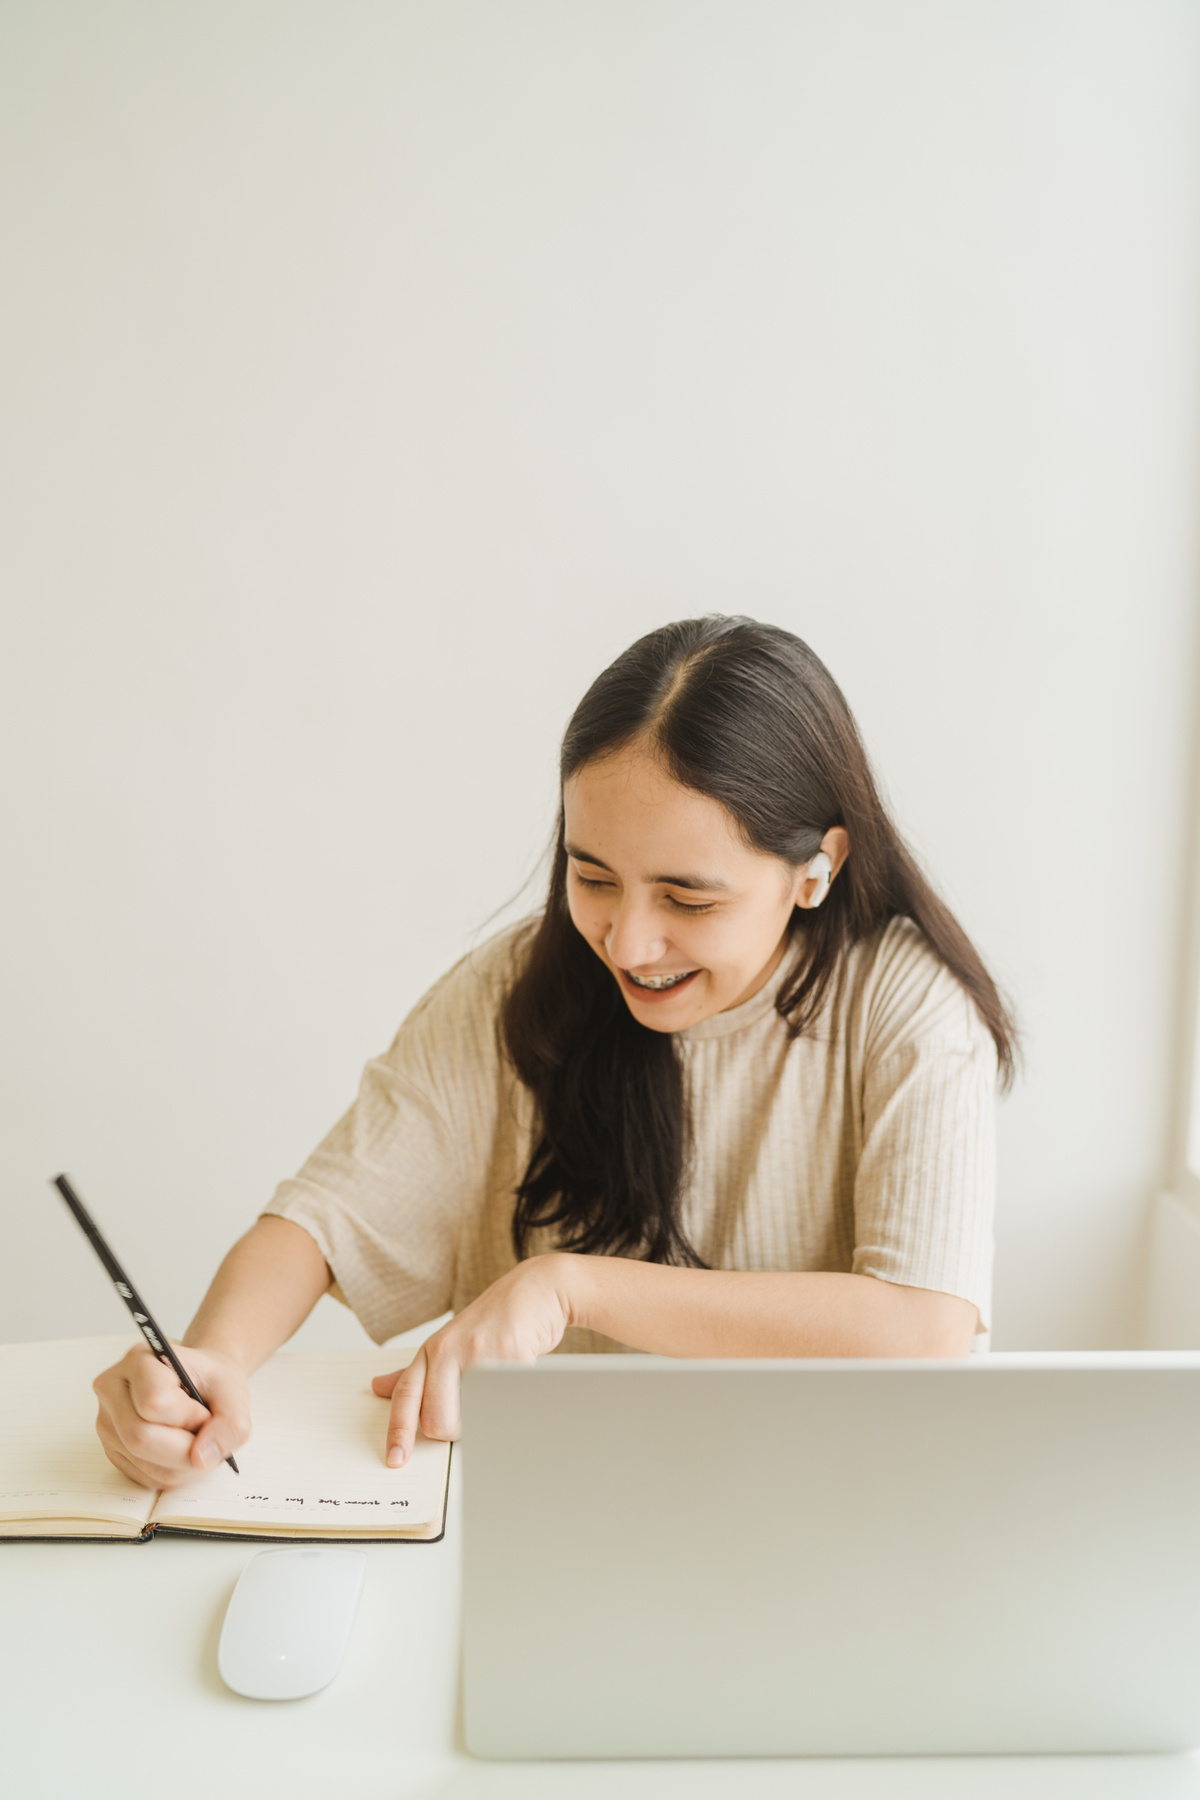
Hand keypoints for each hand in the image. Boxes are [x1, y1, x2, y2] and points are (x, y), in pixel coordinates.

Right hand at [93, 1341, 250, 1489]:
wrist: (201, 1383)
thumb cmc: (212, 1382)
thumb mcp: (235, 1392)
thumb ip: (231, 1423)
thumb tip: (200, 1458)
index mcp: (139, 1360)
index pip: (154, 1402)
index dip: (188, 1416)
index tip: (204, 1410)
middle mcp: (113, 1389)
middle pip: (140, 1439)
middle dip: (185, 1447)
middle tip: (203, 1432)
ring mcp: (107, 1422)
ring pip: (144, 1463)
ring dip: (183, 1463)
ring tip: (195, 1439)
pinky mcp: (113, 1450)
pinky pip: (145, 1477)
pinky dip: (174, 1471)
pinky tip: (182, 1449)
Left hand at [371, 1254, 574, 1467]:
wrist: (537, 1289)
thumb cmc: (494, 1320)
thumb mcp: (448, 1341)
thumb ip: (419, 1371)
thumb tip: (379, 1387)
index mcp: (432, 1350)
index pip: (406, 1396)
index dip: (398, 1431)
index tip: (395, 1459)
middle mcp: (449, 1350)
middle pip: (436, 1420)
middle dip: (454, 1432)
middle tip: (472, 1419)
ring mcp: (478, 1351)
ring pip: (469, 1418)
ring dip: (484, 1421)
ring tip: (496, 1396)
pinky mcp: (509, 1354)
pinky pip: (504, 1403)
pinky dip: (511, 1405)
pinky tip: (518, 1381)